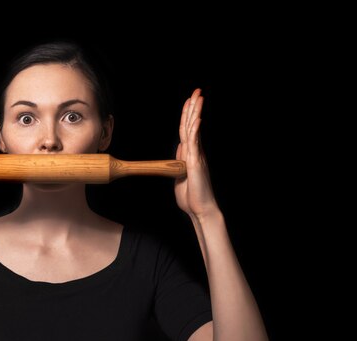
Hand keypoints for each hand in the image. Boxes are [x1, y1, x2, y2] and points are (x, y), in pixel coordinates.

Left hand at [175, 89, 218, 219]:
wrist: (200, 209)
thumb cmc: (191, 195)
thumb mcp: (180, 175)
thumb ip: (180, 162)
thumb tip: (180, 148)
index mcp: (191, 154)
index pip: (188, 130)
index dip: (188, 115)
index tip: (189, 101)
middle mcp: (196, 152)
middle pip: (192, 125)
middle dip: (194, 107)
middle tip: (197, 90)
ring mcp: (197, 156)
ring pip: (194, 130)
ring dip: (195, 113)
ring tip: (198, 97)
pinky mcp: (196, 163)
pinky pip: (195, 144)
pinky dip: (195, 131)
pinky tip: (196, 119)